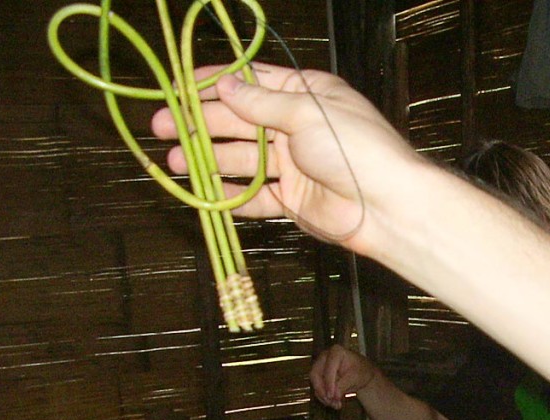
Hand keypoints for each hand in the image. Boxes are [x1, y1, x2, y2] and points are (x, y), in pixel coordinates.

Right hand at [150, 63, 422, 251]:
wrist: (387, 206)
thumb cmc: (356, 149)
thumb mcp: (307, 112)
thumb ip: (262, 104)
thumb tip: (227, 86)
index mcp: (306, 95)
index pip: (252, 83)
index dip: (213, 84)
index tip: (178, 86)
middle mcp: (298, 127)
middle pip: (240, 121)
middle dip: (200, 123)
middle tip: (161, 126)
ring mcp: (294, 165)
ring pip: (242, 159)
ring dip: (208, 159)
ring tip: (175, 160)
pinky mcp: (293, 200)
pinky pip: (255, 196)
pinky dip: (231, 195)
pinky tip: (204, 192)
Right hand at [309, 345, 377, 408]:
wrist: (361, 374)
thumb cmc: (360, 371)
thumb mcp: (356, 377)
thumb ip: (344, 385)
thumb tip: (333, 396)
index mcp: (336, 351)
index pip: (328, 368)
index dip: (328, 383)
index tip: (332, 396)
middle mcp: (324, 357)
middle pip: (315, 374)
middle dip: (322, 391)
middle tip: (331, 402)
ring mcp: (320, 366)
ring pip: (314, 383)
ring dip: (323, 396)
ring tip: (336, 405)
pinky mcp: (318, 376)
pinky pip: (316, 388)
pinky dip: (323, 397)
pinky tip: (333, 403)